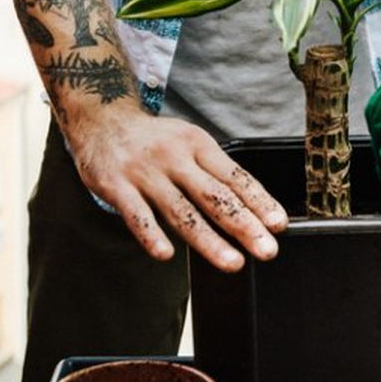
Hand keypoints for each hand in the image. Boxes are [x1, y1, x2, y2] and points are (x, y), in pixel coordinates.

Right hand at [64, 103, 286, 268]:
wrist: (101, 119)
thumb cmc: (155, 141)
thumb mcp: (189, 143)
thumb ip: (214, 174)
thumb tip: (252, 209)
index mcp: (198, 145)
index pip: (234, 177)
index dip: (259, 201)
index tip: (278, 224)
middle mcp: (175, 158)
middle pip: (214, 196)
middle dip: (244, 225)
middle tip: (267, 250)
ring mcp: (145, 172)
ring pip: (181, 211)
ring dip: (208, 240)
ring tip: (232, 262)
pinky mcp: (116, 186)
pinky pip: (136, 215)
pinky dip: (151, 235)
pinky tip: (165, 254)